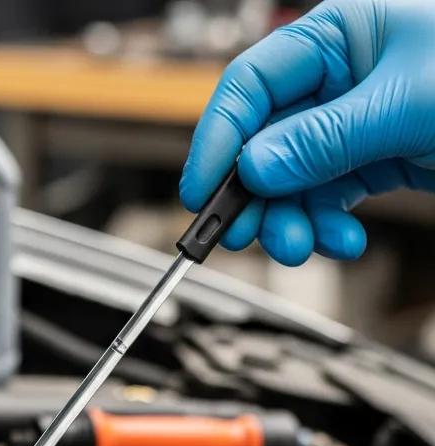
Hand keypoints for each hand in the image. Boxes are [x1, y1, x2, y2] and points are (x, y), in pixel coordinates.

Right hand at [180, 0, 434, 265]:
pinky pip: (324, 199)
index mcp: (340, 34)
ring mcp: (351, 123)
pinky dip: (323, 226)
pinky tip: (341, 239)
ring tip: (303, 245)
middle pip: (262, 142)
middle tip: (254, 235)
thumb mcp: (407, 102)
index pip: (251, 86)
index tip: (204, 194)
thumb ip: (323, 138)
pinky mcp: (370, 159)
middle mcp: (337, 79)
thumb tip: (254, 168)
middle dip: (255, 196)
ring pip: (289, 180)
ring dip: (289, 221)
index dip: (219, 141)